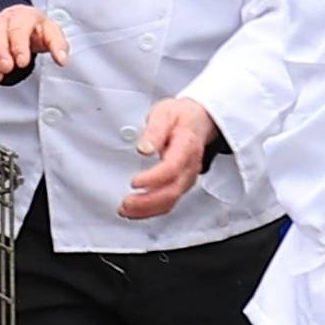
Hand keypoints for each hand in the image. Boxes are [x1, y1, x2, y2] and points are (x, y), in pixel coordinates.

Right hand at [0, 4, 62, 81]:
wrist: (20, 19)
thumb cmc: (36, 27)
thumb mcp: (51, 31)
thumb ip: (58, 45)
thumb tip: (62, 60)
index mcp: (22, 16)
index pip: (18, 29)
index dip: (19, 46)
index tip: (22, 62)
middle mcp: (3, 22)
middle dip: (0, 53)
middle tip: (6, 68)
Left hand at [122, 96, 218, 221]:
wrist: (199, 119)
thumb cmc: (180, 116)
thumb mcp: (164, 113)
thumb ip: (154, 131)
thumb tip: (144, 148)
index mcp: (186, 146)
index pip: (172, 168)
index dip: (153, 178)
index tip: (134, 182)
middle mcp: (190, 166)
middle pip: (172, 191)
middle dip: (148, 201)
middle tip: (126, 202)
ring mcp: (187, 178)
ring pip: (171, 201)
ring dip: (148, 210)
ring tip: (126, 210)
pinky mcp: (181, 184)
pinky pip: (169, 202)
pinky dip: (152, 210)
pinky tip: (136, 211)